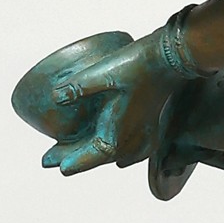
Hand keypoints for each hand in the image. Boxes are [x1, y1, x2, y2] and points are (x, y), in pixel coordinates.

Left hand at [14, 30, 184, 174]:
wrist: (173, 57)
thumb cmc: (139, 65)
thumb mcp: (103, 74)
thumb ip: (78, 88)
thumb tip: (54, 96)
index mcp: (118, 134)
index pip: (89, 157)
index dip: (70, 161)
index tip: (51, 165)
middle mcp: (132, 140)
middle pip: (99, 157)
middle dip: (74, 158)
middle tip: (50, 160)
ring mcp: (145, 134)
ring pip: (116, 154)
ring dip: (96, 154)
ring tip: (77, 152)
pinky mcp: (153, 124)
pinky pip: (134, 149)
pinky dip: (121, 152)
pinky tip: (121, 153)